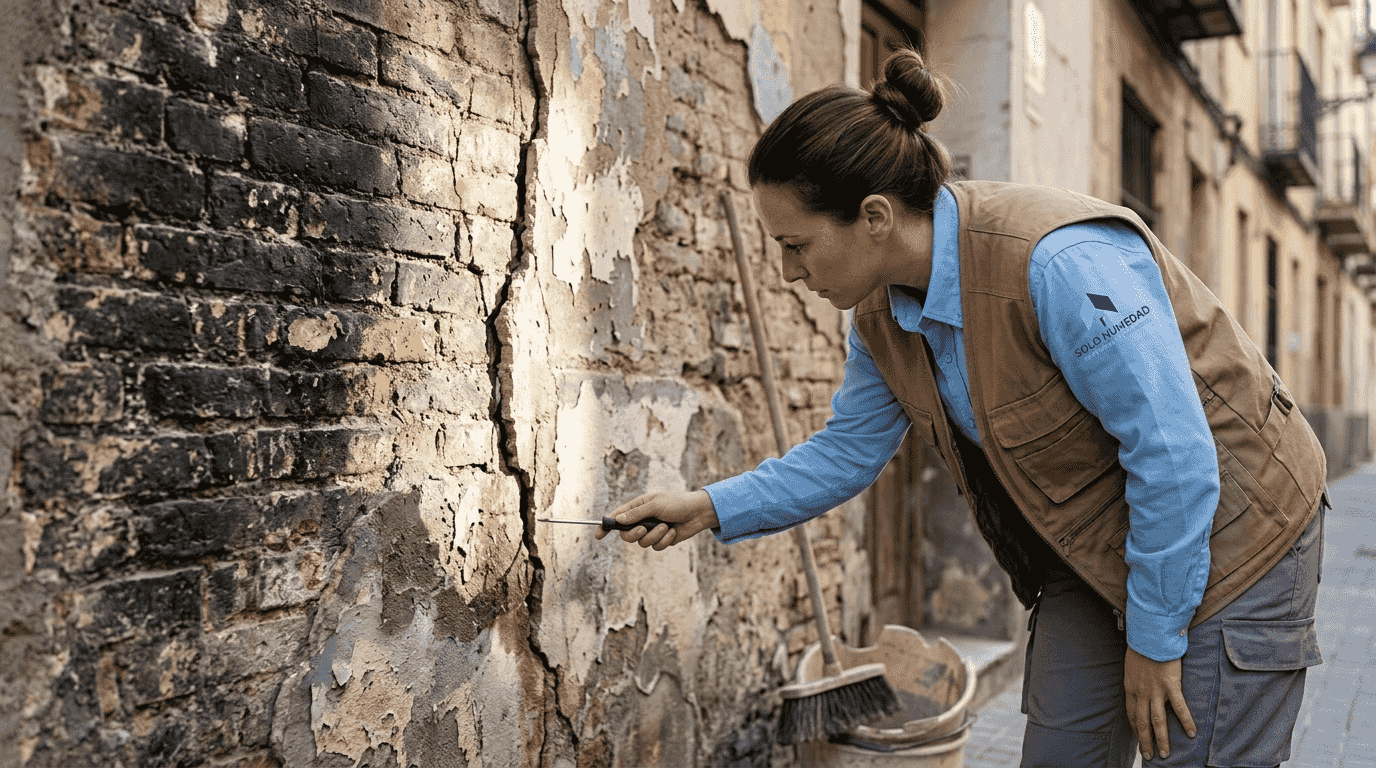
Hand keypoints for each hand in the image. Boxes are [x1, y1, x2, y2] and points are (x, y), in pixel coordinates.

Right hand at [593, 490, 719, 550]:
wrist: (698, 513)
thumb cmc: (677, 503)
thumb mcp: (655, 505)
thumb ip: (636, 514)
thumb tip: (617, 520)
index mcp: (637, 507)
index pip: (617, 517)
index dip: (605, 526)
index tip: (597, 535)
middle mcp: (642, 520)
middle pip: (626, 535)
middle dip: (634, 534)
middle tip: (644, 528)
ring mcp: (651, 531)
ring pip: (641, 543)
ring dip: (654, 536)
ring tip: (666, 526)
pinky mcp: (661, 540)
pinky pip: (655, 547)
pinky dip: (664, 540)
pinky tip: (673, 532)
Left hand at [1124, 645, 1196, 760]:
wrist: (1150, 635)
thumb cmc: (1141, 647)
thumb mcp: (1132, 665)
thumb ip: (1136, 678)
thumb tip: (1139, 685)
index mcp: (1131, 688)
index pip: (1132, 713)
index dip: (1135, 727)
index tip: (1138, 737)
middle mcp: (1141, 692)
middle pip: (1143, 722)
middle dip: (1145, 740)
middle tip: (1149, 755)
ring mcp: (1155, 690)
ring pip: (1158, 721)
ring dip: (1162, 739)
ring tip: (1165, 753)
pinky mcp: (1170, 685)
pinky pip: (1179, 707)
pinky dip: (1185, 721)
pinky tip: (1191, 733)